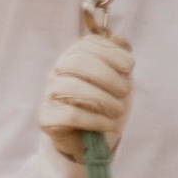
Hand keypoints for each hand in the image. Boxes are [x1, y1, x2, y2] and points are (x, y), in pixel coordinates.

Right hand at [38, 30, 132, 162]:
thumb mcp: (117, 77)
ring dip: (104, 100)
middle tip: (125, 91)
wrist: (89, 136)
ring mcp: (50, 94)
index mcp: (72, 56)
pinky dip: (95, 120)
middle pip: (77, 62)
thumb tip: (121, 41)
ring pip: (73, 88)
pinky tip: (107, 123)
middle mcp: (57, 71)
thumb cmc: (104, 102)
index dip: (110, 52)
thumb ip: (120, 57)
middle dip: (107, 76)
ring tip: (117, 110)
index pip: (86, 44)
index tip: (129, 66)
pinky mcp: (48, 118)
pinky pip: (71, 115)